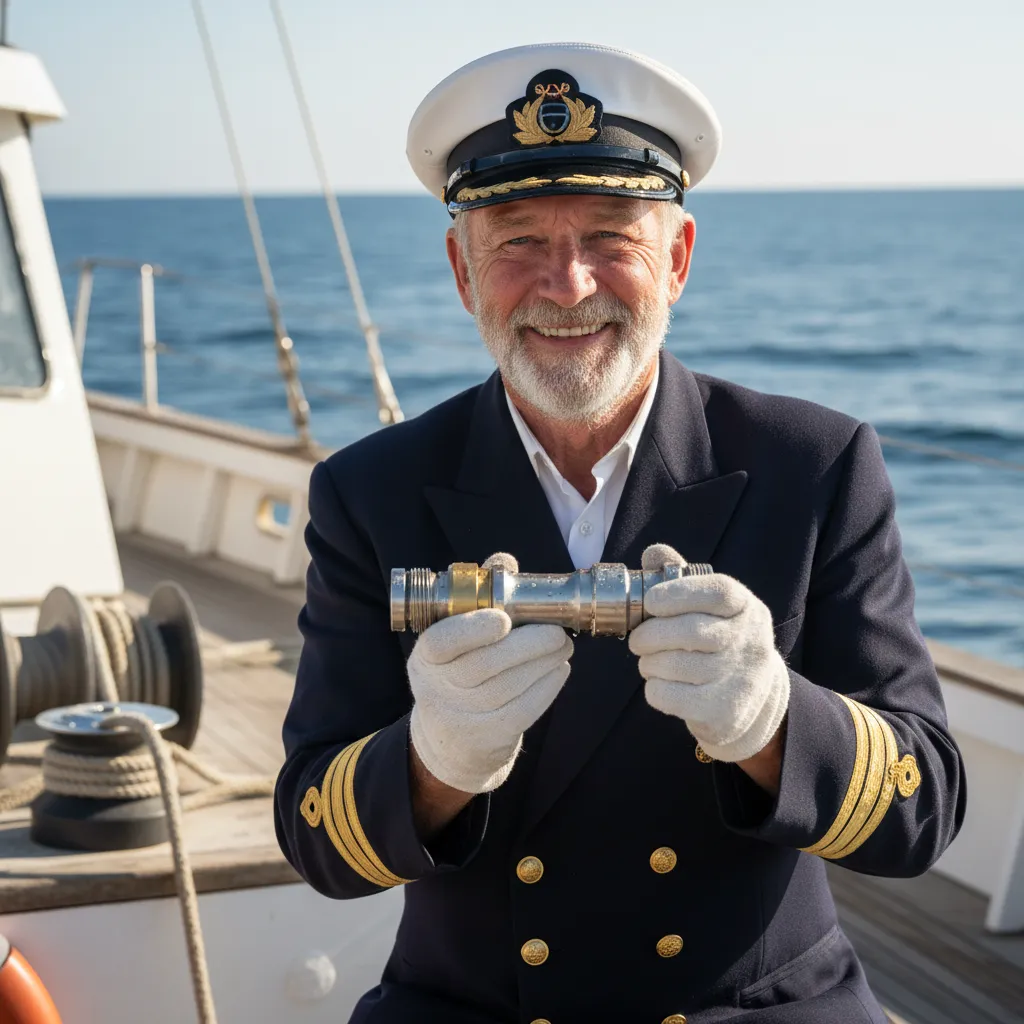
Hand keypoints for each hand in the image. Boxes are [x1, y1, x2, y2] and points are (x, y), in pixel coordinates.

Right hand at [408, 553, 572, 793]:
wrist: (450, 741)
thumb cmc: (459, 671)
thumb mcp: (454, 637)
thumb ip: (478, 597)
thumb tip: (503, 563)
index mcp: (426, 657)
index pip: (442, 642)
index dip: (473, 629)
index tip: (504, 618)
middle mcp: (438, 689)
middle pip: (485, 665)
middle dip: (528, 644)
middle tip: (557, 630)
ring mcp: (461, 718)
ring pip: (510, 687)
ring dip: (545, 662)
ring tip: (563, 645)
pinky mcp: (488, 739)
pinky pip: (524, 710)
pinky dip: (547, 687)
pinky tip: (558, 669)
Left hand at [629, 544, 789, 763]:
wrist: (754, 699)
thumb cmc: (719, 643)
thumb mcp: (709, 607)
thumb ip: (680, 578)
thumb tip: (653, 553)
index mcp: (746, 608)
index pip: (717, 592)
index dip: (678, 594)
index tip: (651, 602)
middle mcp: (750, 641)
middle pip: (690, 631)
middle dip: (650, 635)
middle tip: (637, 641)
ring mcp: (741, 678)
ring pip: (675, 665)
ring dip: (649, 663)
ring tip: (650, 662)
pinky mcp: (725, 711)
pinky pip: (671, 696)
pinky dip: (655, 689)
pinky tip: (661, 685)